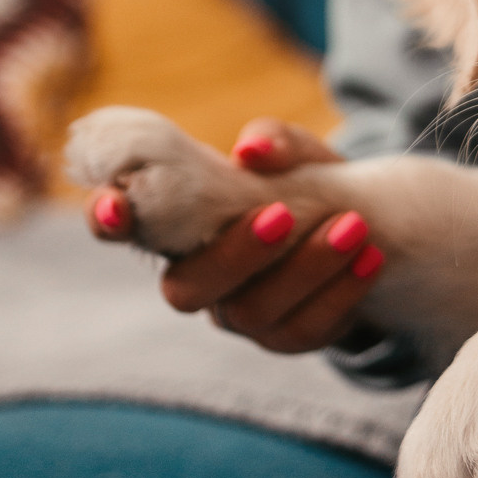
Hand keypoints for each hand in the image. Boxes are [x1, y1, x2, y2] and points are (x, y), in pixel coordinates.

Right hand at [86, 117, 384, 352]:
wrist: (359, 222)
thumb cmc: (301, 180)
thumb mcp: (293, 151)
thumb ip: (273, 141)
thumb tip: (252, 151)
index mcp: (178, 222)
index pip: (122, 225)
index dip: (107, 218)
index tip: (114, 207)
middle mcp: (196, 277)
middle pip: (189, 288)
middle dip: (235, 253)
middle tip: (284, 213)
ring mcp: (237, 314)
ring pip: (251, 313)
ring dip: (306, 268)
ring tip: (355, 226)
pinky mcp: (284, 336)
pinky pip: (303, 331)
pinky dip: (340, 293)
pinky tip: (370, 259)